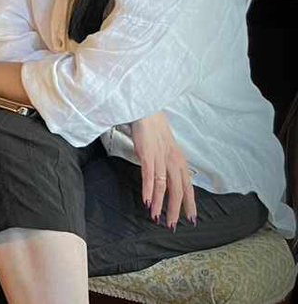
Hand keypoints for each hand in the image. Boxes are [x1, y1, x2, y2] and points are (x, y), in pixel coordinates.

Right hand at [131, 111, 196, 228]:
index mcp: (180, 162)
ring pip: (164, 187)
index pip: (188, 187)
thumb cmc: (155, 130)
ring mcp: (161, 159)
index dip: (190, 204)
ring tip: (157, 218)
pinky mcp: (148, 155)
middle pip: (177, 191)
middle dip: (175, 210)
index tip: (191, 219)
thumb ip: (168, 164)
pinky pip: (150, 176)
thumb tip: (166, 179)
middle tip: (172, 225)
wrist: (147, 112)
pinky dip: (149, 190)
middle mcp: (174, 162)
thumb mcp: (166, 149)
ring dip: (161, 204)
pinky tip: (147, 201)